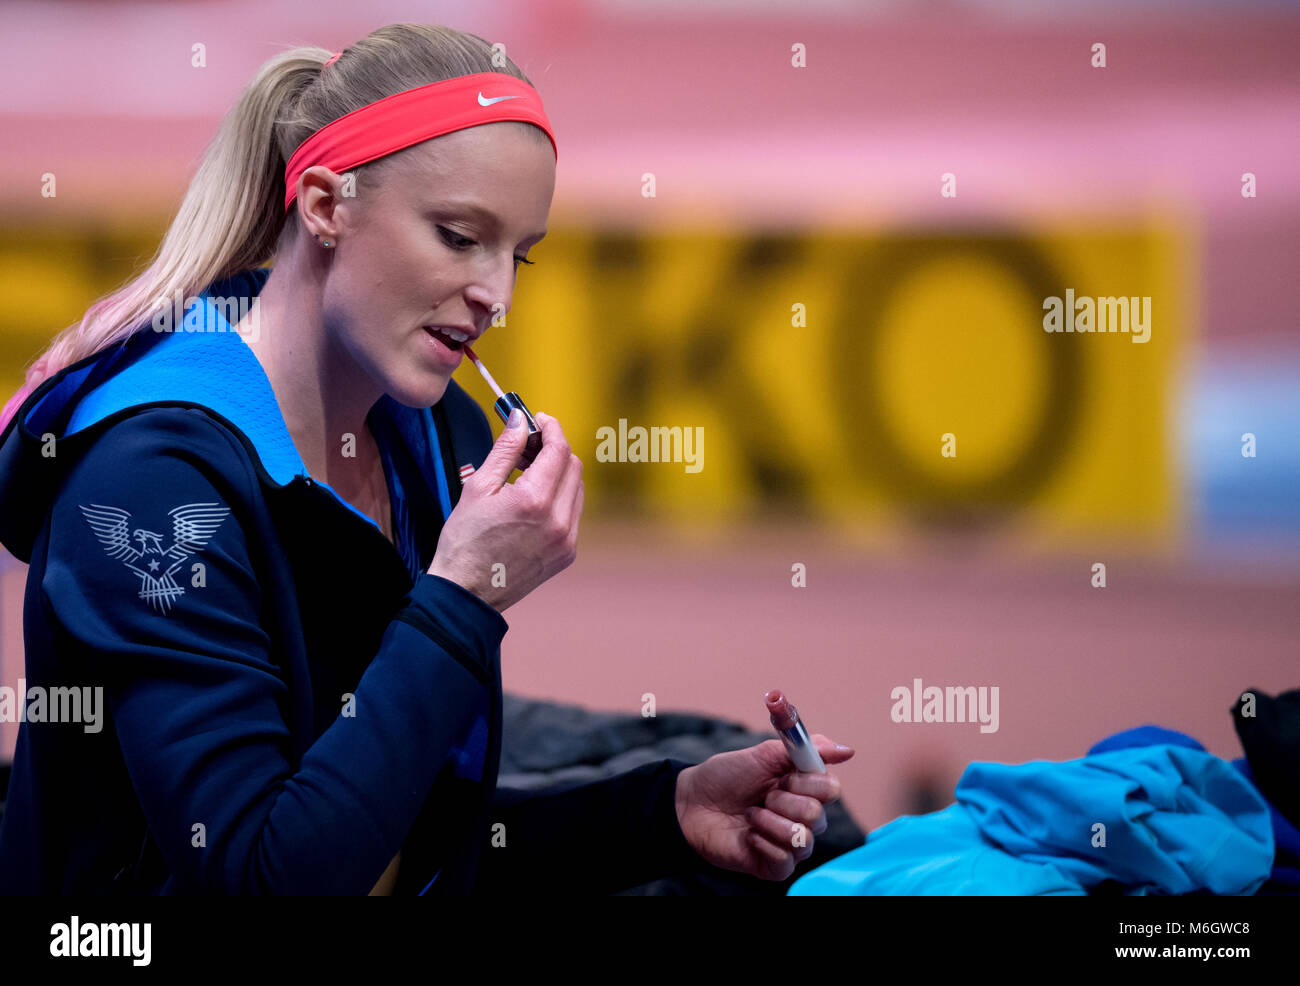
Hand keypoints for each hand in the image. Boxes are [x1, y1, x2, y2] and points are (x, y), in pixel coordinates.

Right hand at [427, 410, 582, 612]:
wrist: (466, 592)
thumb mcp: (478, 487)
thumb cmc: (464, 541)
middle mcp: (558, 520)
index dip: (551, 428)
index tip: (539, 420)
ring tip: (528, 473)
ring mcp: (566, 540)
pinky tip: (533, 500)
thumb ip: (505, 450)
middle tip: (529, 445)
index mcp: (534, 500)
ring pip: (576, 489)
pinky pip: (573, 513)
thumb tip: (520, 421)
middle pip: (572, 466)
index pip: (558, 450)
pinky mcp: (567, 554)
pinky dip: (560, 498)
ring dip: (559, 473)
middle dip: (554, 449)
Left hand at [673, 736, 853, 880]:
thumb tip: (848, 750)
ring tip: (751, 814)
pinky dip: (761, 840)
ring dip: (769, 820)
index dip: (805, 781)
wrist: (692, 803)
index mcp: (806, 788)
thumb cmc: (726, 777)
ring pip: (802, 838)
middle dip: (782, 800)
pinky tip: (748, 834)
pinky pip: (784, 858)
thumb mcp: (764, 754)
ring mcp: (792, 844)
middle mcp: (804, 818)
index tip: (782, 775)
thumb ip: (806, 748)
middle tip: (762, 795)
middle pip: (817, 814)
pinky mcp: (776, 867)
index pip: (831, 789)